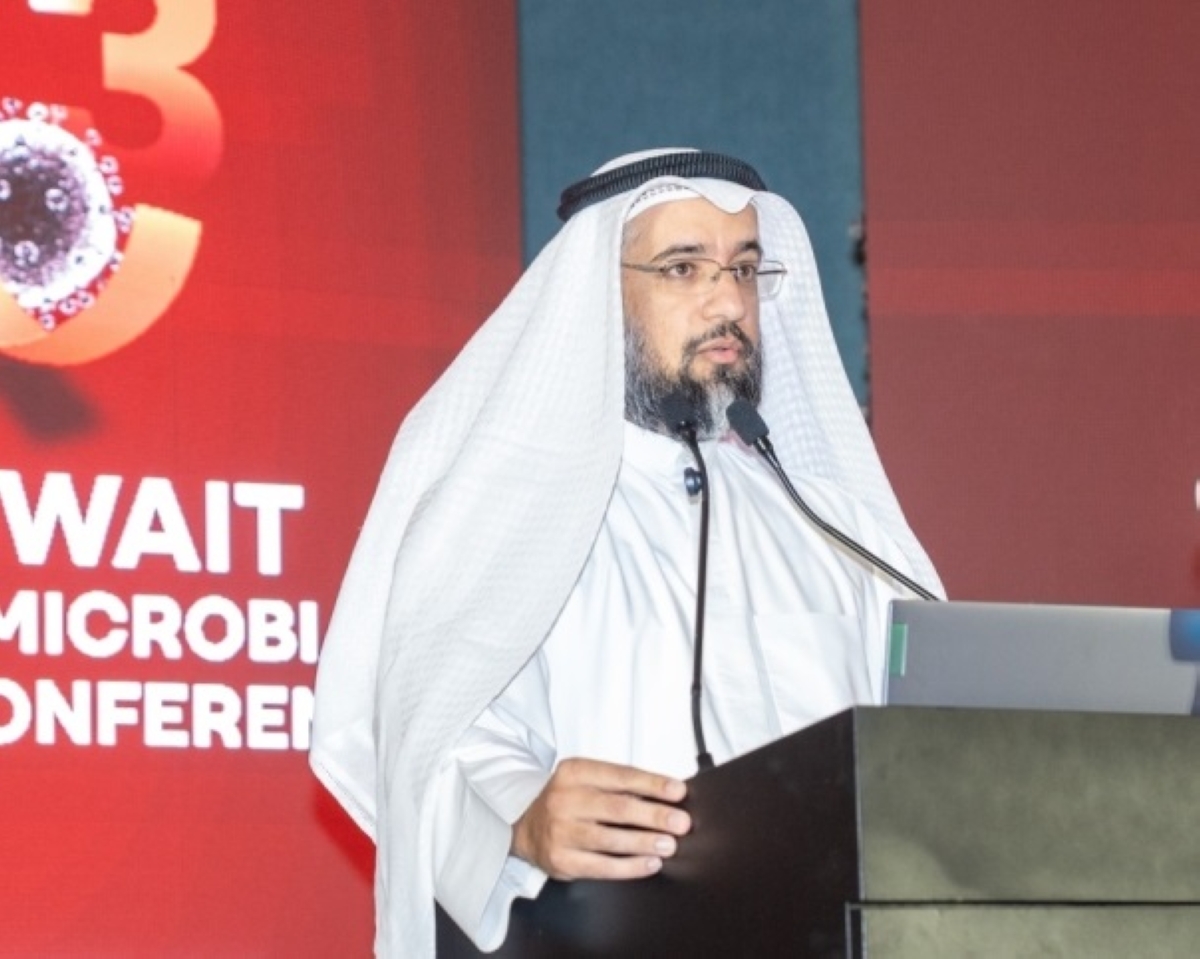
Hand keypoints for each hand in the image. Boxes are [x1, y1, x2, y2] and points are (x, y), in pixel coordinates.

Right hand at [511, 757, 690, 880]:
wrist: (527, 827)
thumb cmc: (568, 801)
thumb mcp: (586, 780)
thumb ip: (619, 785)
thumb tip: (666, 795)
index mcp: (573, 772)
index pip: (620, 776)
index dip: (652, 784)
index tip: (678, 791)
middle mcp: (564, 799)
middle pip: (617, 808)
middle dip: (654, 815)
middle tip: (680, 822)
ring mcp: (560, 831)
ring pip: (611, 839)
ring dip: (645, 842)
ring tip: (669, 844)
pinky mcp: (561, 860)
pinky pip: (602, 866)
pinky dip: (630, 867)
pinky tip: (650, 863)